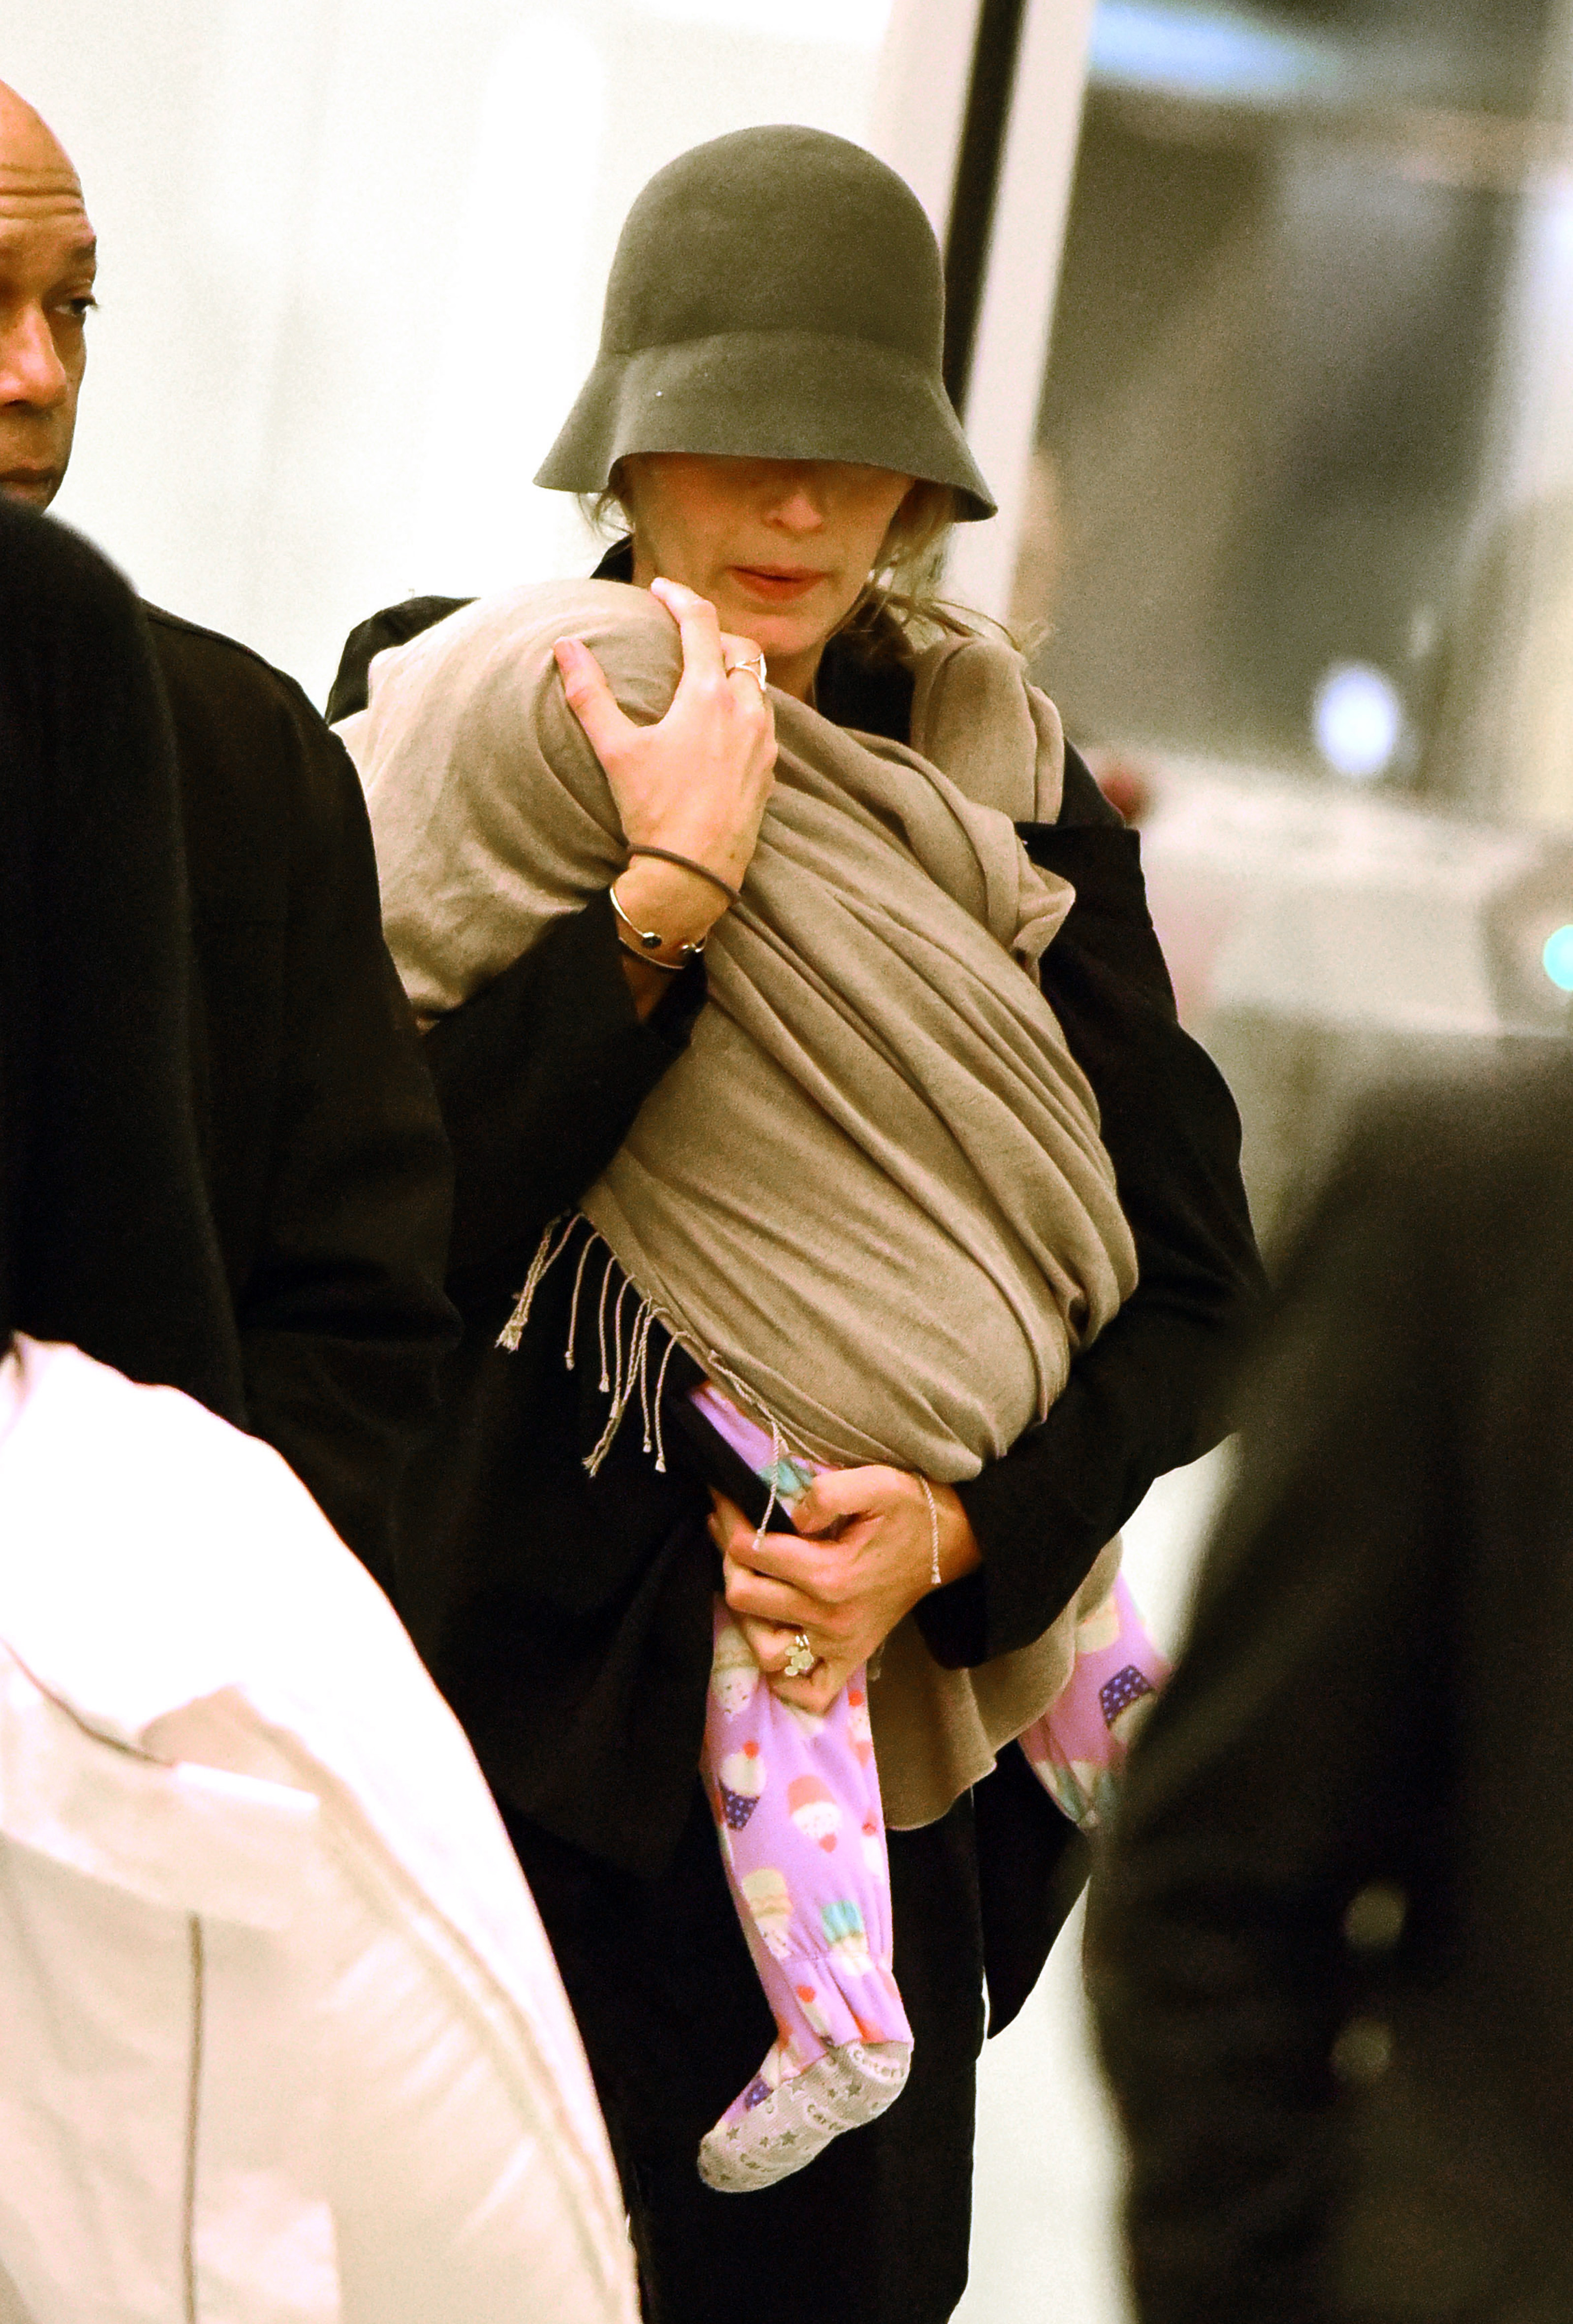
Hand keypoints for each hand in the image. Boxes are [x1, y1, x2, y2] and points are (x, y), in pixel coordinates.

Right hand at [552, 576, 775, 896]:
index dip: (679, 597)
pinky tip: (721, 725)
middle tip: (685, 634)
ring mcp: (764, 742)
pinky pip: (764, 721)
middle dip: (714, 632)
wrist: (692, 874)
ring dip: (733, 671)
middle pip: (740, 647)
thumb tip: (564, 647)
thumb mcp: (615, 750)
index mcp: (708, 695)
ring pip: (757, 685)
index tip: (660, 591)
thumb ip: (589, 693)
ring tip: (703, 676)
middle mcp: (746, 711)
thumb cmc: (653, 812)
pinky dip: (744, 707)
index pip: (701, 622)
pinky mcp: (770, 770)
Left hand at [711, 1467, 982, 1712]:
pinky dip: (786, 1677)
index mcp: (831, 1573)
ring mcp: (841, 1645)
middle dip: (729, 1560)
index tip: (723, 1497)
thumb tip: (790, 1512)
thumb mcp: (878, 1483)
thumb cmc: (910, 1510)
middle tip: (731, 1532)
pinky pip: (809, 1691)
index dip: (729, 1518)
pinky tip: (778, 1638)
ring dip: (747, 1617)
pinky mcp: (852, 1658)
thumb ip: (829, 1492)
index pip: (752, 1550)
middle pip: (745, 1598)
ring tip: (749, 1581)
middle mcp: (832, 1618)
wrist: (951, 1542)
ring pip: (766, 1651)